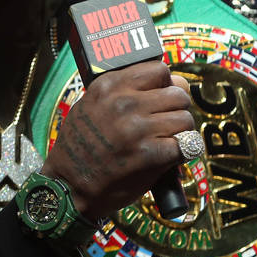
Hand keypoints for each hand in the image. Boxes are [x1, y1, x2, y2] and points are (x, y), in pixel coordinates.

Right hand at [40, 60, 193, 218]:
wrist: (69, 186)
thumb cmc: (81, 147)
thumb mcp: (91, 106)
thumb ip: (126, 91)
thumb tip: (175, 83)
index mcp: (109, 86)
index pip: (159, 70)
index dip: (164, 85)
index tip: (160, 98)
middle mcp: (124, 103)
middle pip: (178, 94)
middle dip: (176, 109)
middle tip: (165, 124)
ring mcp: (138, 128)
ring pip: (186, 119)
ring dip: (181, 132)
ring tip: (166, 141)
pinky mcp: (150, 154)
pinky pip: (187, 144)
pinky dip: (185, 152)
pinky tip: (172, 156)